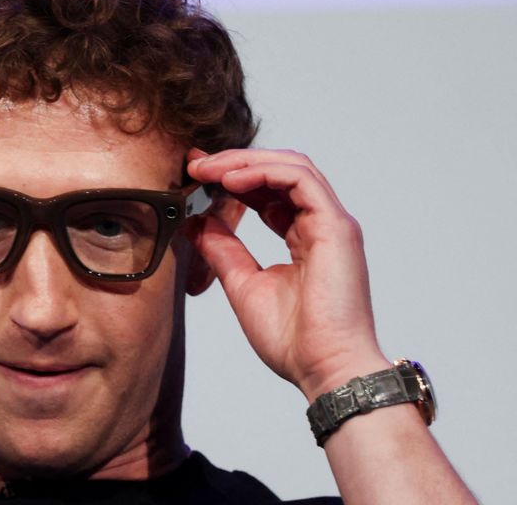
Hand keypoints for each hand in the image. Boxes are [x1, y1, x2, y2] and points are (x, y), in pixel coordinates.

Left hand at [186, 148, 389, 401]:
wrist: (323, 369)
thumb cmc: (294, 341)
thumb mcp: (243, 284)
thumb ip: (222, 249)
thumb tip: (197, 221)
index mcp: (303, 238)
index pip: (269, 192)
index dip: (233, 178)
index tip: (196, 177)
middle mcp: (320, 225)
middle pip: (280, 172)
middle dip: (235, 163)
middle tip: (196, 165)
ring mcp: (331, 223)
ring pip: (292, 167)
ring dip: (246, 162)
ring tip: (209, 169)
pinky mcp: (336, 227)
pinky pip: (300, 180)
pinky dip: (264, 172)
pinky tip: (231, 179)